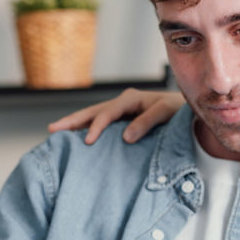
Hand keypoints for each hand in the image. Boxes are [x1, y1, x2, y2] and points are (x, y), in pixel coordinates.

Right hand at [48, 89, 185, 144]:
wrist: (186, 111)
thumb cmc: (178, 111)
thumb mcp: (166, 112)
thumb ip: (147, 122)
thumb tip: (126, 137)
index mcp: (130, 99)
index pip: (107, 113)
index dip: (96, 127)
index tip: (87, 141)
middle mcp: (122, 103)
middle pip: (92, 111)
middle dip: (72, 120)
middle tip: (52, 129)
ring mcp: (120, 111)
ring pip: (92, 117)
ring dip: (75, 124)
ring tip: (56, 132)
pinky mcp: (122, 120)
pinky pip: (100, 124)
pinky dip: (86, 129)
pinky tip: (75, 138)